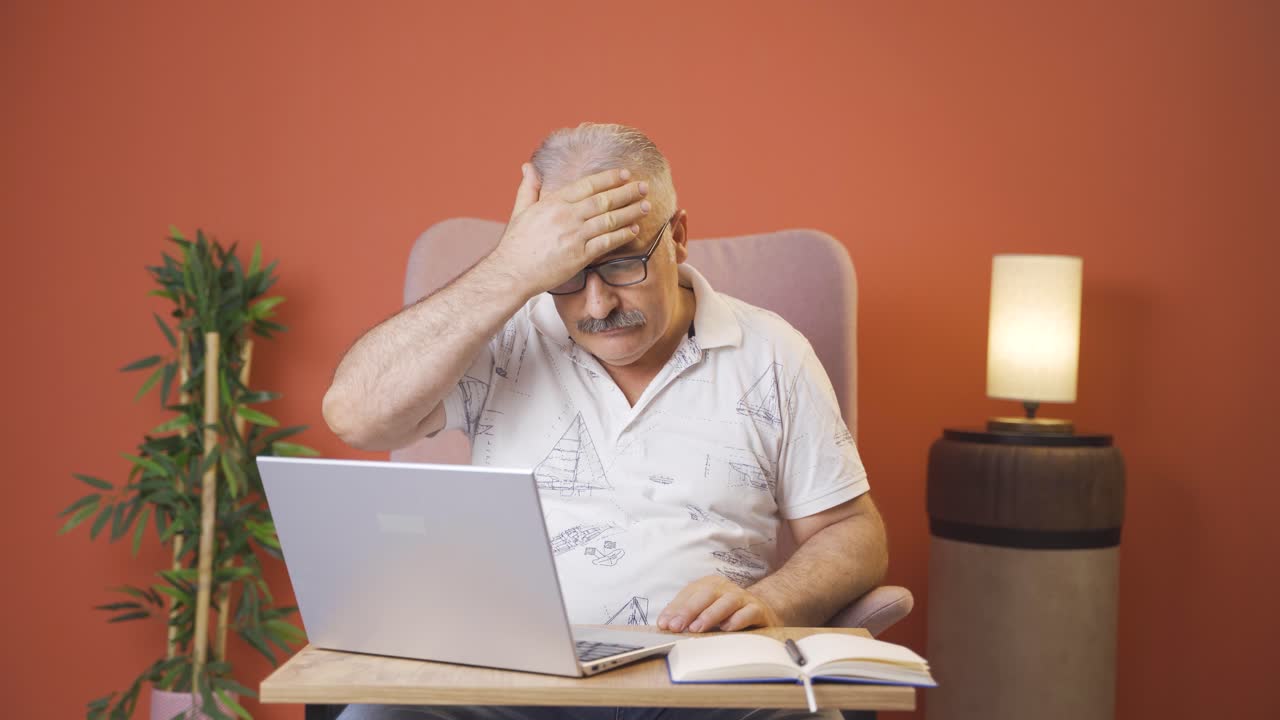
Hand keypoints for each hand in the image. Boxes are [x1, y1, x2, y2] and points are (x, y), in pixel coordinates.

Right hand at [488, 164, 651, 294]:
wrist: (512, 272)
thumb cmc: (516, 243)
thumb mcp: (520, 210)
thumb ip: (529, 188)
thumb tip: (528, 167)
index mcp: (554, 202)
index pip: (588, 185)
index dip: (609, 178)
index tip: (625, 174)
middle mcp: (566, 216)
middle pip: (604, 200)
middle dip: (627, 192)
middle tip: (644, 187)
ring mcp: (574, 236)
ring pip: (609, 220)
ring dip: (630, 212)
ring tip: (646, 206)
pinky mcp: (579, 256)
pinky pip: (607, 242)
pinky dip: (622, 235)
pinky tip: (634, 230)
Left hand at [656, 575, 782, 632]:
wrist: (762, 610)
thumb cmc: (727, 613)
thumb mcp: (706, 611)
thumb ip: (687, 616)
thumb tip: (665, 625)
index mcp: (709, 584)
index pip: (689, 593)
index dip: (675, 608)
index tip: (664, 624)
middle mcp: (725, 588)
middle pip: (706, 594)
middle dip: (688, 610)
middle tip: (676, 627)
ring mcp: (742, 598)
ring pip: (726, 602)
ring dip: (710, 615)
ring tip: (696, 628)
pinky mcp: (758, 610)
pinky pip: (748, 612)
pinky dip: (737, 619)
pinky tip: (727, 629)